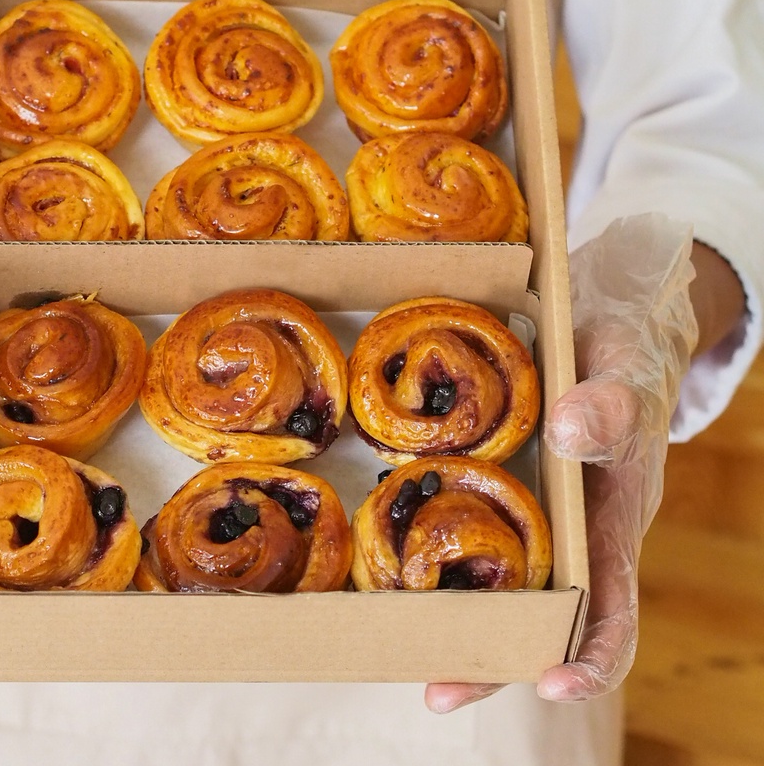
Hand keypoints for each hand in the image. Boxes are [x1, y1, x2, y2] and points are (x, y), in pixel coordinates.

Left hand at [425, 214, 698, 712]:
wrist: (603, 324)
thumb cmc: (625, 355)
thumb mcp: (625, 372)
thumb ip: (609, 405)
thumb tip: (571, 433)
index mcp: (612, 522)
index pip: (613, 609)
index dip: (590, 656)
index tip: (552, 682)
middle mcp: (569, 532)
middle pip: (536, 617)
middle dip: (491, 658)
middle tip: (435, 688)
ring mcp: (529, 512)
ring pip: (492, 580)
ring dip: (451, 614)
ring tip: (392, 636)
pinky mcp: (495, 486)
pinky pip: (466, 527)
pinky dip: (433, 549)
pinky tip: (386, 555)